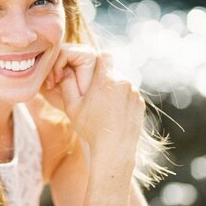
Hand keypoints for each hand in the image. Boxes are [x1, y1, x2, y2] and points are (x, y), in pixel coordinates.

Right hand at [41, 44, 144, 163]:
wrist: (114, 149)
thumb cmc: (91, 129)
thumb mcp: (72, 107)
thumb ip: (67, 84)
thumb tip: (65, 71)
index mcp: (105, 80)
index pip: (104, 55)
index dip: (97, 60)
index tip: (91, 71)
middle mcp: (123, 82)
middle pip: (112, 71)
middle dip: (103, 79)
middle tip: (94, 95)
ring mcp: (134, 93)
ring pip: (121, 83)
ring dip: (113, 90)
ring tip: (104, 108)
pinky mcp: (140, 103)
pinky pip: (129, 95)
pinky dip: (122, 101)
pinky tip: (114, 114)